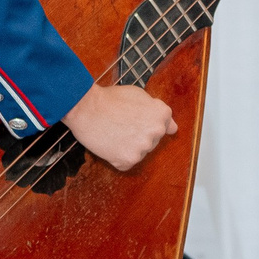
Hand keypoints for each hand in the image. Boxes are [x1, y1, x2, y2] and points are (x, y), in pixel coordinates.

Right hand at [63, 83, 177, 171]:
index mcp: (162, 114)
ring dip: (128, 147)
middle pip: (151, 141)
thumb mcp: (139, 95)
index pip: (165, 127)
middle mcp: (156, 131)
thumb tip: (173, 128)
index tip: (136, 121)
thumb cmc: (110, 99)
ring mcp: (143, 147)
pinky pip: (125, 163)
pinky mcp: (128, 160)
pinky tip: (109, 144)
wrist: (86, 107)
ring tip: (114, 132)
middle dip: (139, 136)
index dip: (147, 123)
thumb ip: (156, 110)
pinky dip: (117, 157)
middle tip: (121, 124)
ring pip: (139, 152)